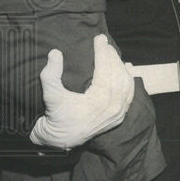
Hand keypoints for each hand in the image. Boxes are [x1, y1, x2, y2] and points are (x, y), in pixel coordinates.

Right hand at [30, 35, 134, 149]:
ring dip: (120, 66)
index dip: (102, 52)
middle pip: (117, 75)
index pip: (105, 70)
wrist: (61, 141)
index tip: (99, 39)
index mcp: (98, 101)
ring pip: (126, 83)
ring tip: (111, 53)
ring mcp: (117, 113)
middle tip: (104, 43)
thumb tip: (55, 52)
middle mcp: (112, 107)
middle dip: (111, 56)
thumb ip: (50, 75)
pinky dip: (129, 80)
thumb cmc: (55, 117)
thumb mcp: (50, 96)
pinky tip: (127, 68)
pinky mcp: (119, 116)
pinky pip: (129, 94)